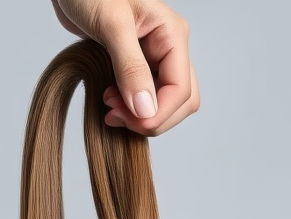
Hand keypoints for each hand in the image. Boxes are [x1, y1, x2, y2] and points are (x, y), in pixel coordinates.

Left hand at [51, 0, 199, 135]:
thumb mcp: (110, 25)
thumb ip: (130, 68)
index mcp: (172, 34)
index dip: (158, 114)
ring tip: (109, 109)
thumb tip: (146, 110)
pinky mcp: (138, 65)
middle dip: (152, 118)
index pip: (181, 90)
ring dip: (142, 117)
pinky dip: (132, 109)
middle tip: (115, 115)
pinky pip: (147, 97)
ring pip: (167, 103)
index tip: (125, 120)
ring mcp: (155, 57)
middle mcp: (169, 47)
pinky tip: (109, 102)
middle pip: (181, 101)